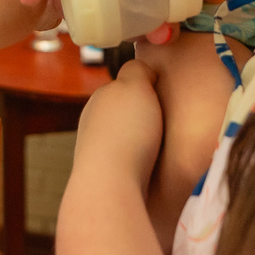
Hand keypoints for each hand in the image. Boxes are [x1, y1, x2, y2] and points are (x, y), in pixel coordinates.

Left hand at [73, 60, 162, 193]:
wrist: (111, 183)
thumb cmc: (127, 131)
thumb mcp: (135, 85)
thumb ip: (137, 70)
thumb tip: (141, 71)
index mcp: (100, 97)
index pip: (123, 85)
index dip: (145, 88)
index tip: (160, 98)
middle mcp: (92, 121)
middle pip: (122, 112)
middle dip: (140, 116)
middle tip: (163, 124)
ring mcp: (93, 149)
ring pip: (121, 137)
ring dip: (137, 140)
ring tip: (157, 148)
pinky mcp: (101, 174)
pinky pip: (122, 160)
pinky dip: (134, 161)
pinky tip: (146, 166)